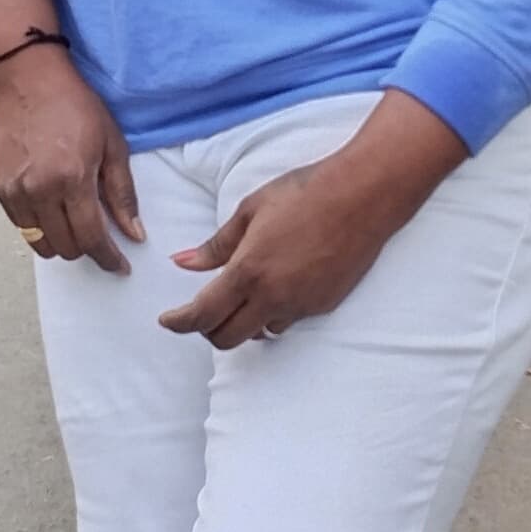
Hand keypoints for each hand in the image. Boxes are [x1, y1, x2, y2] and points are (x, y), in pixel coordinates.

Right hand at [0, 45, 143, 273]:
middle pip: (67, 246)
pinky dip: (41, 230)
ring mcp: (16, 192)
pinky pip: (23, 228)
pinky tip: (55, 213)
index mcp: (72, 179)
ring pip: (42, 244)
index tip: (120, 266)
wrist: (29, 81)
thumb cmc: (76, 107)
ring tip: (76, 226)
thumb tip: (134, 234)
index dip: (109, 258)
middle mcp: (40, 190)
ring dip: (63, 243)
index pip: (92, 237)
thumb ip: (122, 194)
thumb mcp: (112, 145)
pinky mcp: (0, 189)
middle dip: (89, 250)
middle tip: (102, 240)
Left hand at [158, 95, 464, 346]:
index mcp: (248, 271)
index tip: (168, 320)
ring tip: (244, 296)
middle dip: (207, 330)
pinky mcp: (324, 305)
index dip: (179, 323)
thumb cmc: (305, 193)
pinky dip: (274, 313)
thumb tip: (182, 262)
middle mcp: (273, 297)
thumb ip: (215, 245)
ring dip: (244, 323)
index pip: (202, 315)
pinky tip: (279, 287)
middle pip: (226, 339)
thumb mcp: (250, 210)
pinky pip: (288, 321)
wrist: (363, 195)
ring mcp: (301, 305)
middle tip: (202, 310)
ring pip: (260, 333)